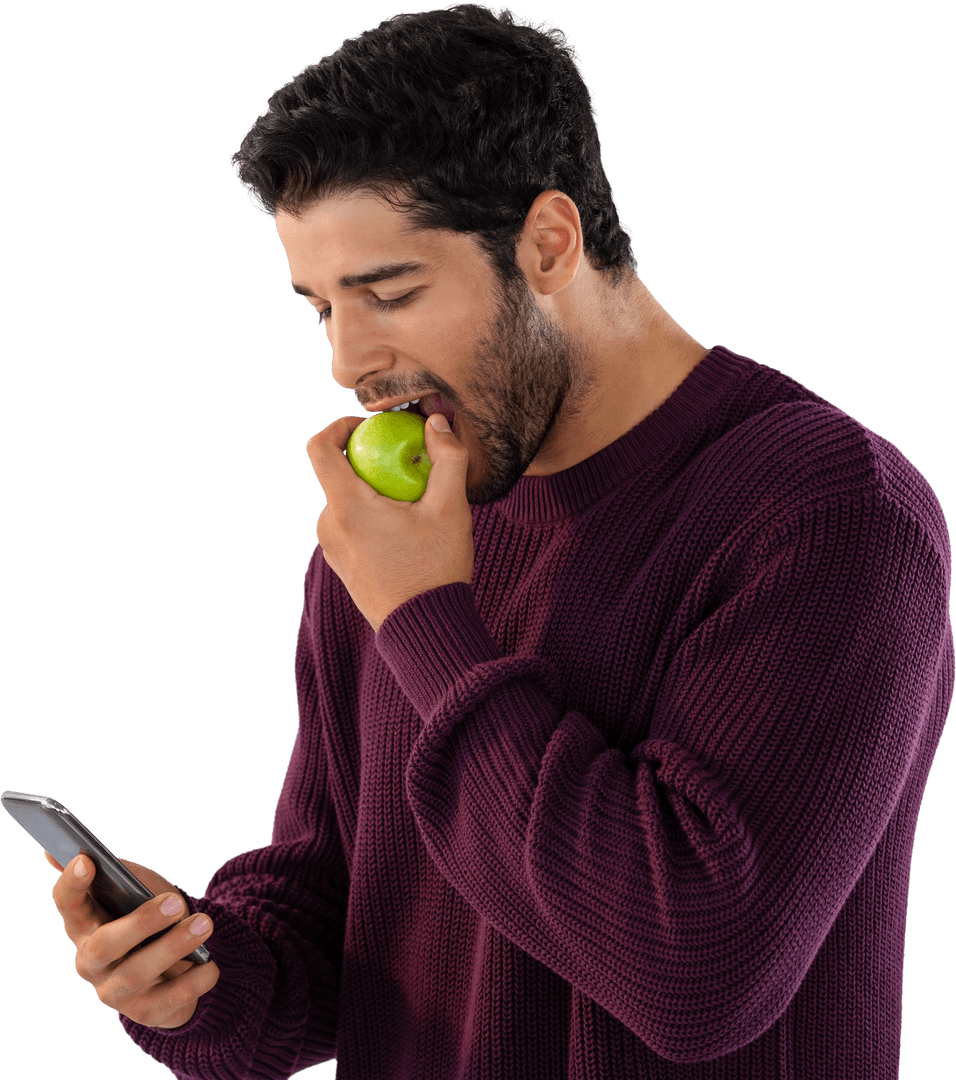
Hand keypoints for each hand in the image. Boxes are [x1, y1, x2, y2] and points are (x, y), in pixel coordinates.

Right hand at [47, 851, 219, 1028]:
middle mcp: (91, 962)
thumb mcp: (136, 889)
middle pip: (105, 945)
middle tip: (175, 902)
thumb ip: (111, 872)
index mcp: (85, 924)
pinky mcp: (145, 1012)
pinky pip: (169, 1000)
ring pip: (137, 973)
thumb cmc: (150, 916)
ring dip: (173, 947)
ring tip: (204, 924)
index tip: (87, 860)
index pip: (67, 903)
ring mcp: (115, 991)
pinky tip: (211, 964)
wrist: (177, 965)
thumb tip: (53, 852)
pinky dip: (194, 979)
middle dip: (140, 923)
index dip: (72, 883)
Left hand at [307, 413, 474, 631]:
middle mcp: (329, 526)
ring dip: (373, 493)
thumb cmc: (436, 569)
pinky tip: (403, 532)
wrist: (425, 630)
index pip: (320, 448)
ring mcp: (331, 548)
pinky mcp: (340, 565)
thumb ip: (447, 459)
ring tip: (411, 506)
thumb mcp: (451, 510)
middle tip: (408, 467)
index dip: (339, 426)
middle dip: (369, 463)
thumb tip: (435, 422)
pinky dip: (370, 517)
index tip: (366, 426)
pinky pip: (349, 527)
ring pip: (345, 502)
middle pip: (338, 475)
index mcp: (347, 507)